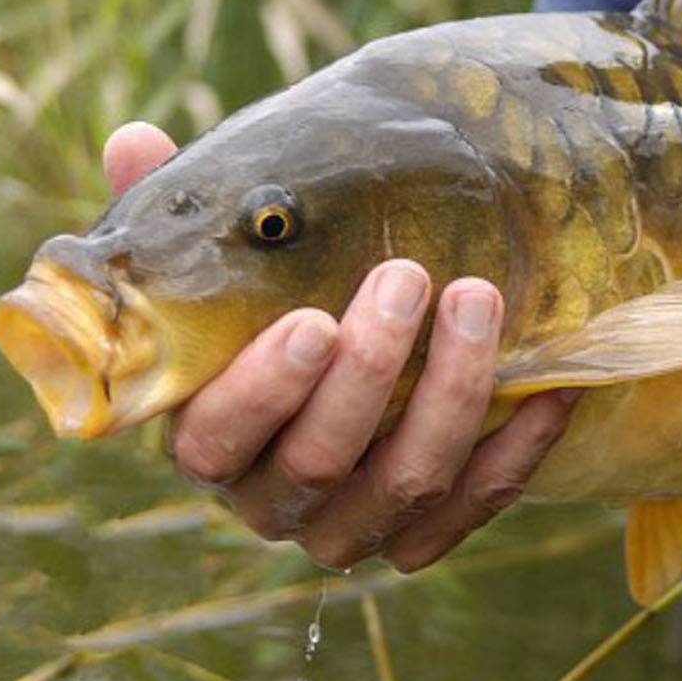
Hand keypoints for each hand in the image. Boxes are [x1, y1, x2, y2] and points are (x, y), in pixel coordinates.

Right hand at [102, 121, 578, 570]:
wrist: (350, 383)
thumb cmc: (271, 308)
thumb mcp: (222, 263)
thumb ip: (173, 210)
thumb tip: (134, 139)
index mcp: (209, 443)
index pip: (218, 439)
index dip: (264, 390)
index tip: (313, 320)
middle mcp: (274, 503)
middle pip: (320, 460)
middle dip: (372, 370)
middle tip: (407, 276)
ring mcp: (353, 530)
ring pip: (406, 483)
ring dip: (452, 392)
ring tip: (480, 298)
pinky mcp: (420, 541)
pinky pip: (474, 508)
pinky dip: (516, 449)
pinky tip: (547, 383)